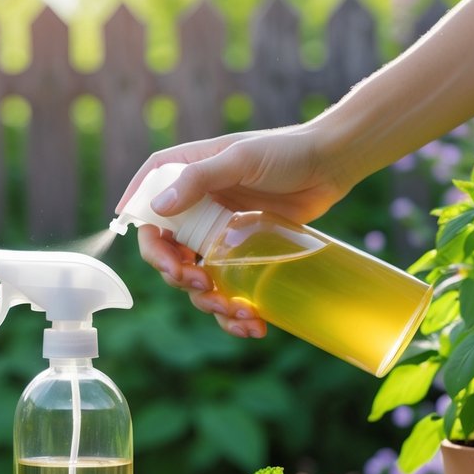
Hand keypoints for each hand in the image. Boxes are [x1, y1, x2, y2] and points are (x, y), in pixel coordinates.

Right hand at [119, 122, 353, 338]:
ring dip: (208, 301)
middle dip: (177, 274)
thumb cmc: (285, 150)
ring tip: (235, 310)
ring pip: (194, 278)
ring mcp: (216, 233)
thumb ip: (198, 179)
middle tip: (200, 283)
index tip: (157, 257)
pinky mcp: (241, 254)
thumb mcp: (239, 159)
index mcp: (185, 176)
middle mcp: (195, 207)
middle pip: (165, 251)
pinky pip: (226, 289)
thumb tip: (159, 209)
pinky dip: (232, 312)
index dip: (142, 231)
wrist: (331, 165)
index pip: (146, 204)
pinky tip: (251, 323)